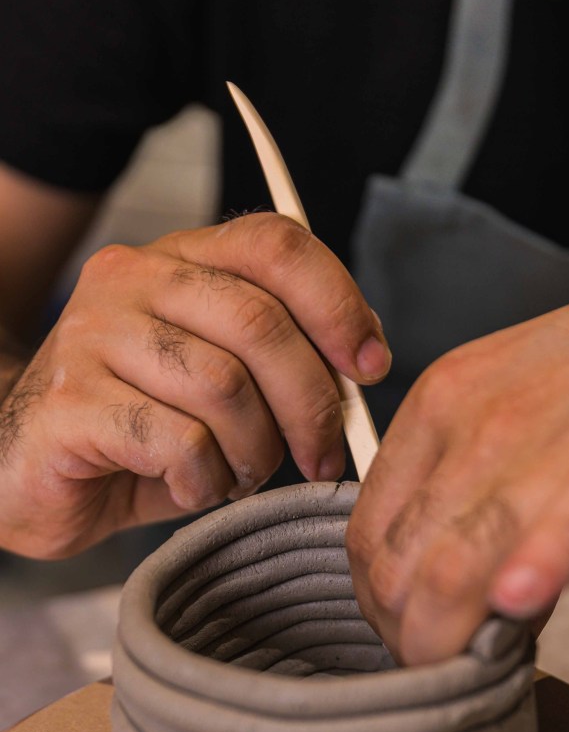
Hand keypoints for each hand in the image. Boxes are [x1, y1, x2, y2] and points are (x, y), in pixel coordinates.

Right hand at [0, 213, 389, 556]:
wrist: (21, 470)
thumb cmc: (134, 435)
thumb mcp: (215, 388)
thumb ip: (275, 366)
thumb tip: (360, 375)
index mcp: (178, 261)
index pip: (275, 244)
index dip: (338, 302)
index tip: (370, 366)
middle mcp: (131, 280)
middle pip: (259, 322)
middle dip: (311, 403)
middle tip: (323, 457)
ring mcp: (93, 336)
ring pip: (223, 387)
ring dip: (254, 451)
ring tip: (236, 475)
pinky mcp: (72, 401)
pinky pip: (178, 441)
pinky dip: (203, 479)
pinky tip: (190, 487)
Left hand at [347, 267, 568, 664]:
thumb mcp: (506, 427)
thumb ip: (462, 503)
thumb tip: (439, 598)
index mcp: (434, 409)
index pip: (365, 538)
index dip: (380, 610)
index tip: (410, 640)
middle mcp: (470, 422)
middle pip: (398, 569)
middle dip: (414, 642)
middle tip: (448, 672)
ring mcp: (541, 438)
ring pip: (453, 567)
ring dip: (454, 642)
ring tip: (481, 670)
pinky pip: (567, 519)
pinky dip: (538, 566)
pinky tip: (520, 600)